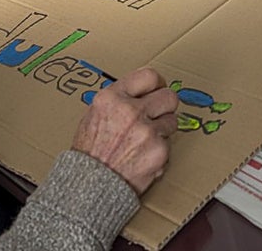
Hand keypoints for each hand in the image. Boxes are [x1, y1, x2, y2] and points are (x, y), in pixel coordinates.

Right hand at [71, 66, 178, 193]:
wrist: (89, 186)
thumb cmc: (90, 152)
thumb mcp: (94, 114)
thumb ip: (118, 100)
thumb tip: (143, 92)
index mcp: (112, 97)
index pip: (149, 75)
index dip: (157, 83)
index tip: (157, 89)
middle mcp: (130, 111)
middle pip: (169, 96)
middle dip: (165, 106)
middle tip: (157, 115)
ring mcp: (146, 131)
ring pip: (172, 121)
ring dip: (162, 129)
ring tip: (144, 140)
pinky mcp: (158, 151)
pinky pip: (169, 144)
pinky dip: (159, 151)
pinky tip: (143, 156)